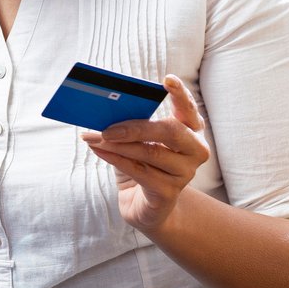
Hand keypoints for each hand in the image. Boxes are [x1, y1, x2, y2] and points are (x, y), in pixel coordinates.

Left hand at [82, 74, 209, 236]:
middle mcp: (195, 151)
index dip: (180, 94)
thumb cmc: (143, 166)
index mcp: (191, 131)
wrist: (146, 207)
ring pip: (150, 153)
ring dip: (117, 145)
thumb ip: (133, 125)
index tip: (167, 80)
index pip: (189, 109)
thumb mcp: (140, 141)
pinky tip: (99, 150)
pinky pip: (139, 172)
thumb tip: (106, 109)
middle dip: (137, 127)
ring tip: (93, 137)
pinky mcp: (168, 192)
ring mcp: (185, 173)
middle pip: (171, 132)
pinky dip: (115, 159)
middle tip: (108, 127)